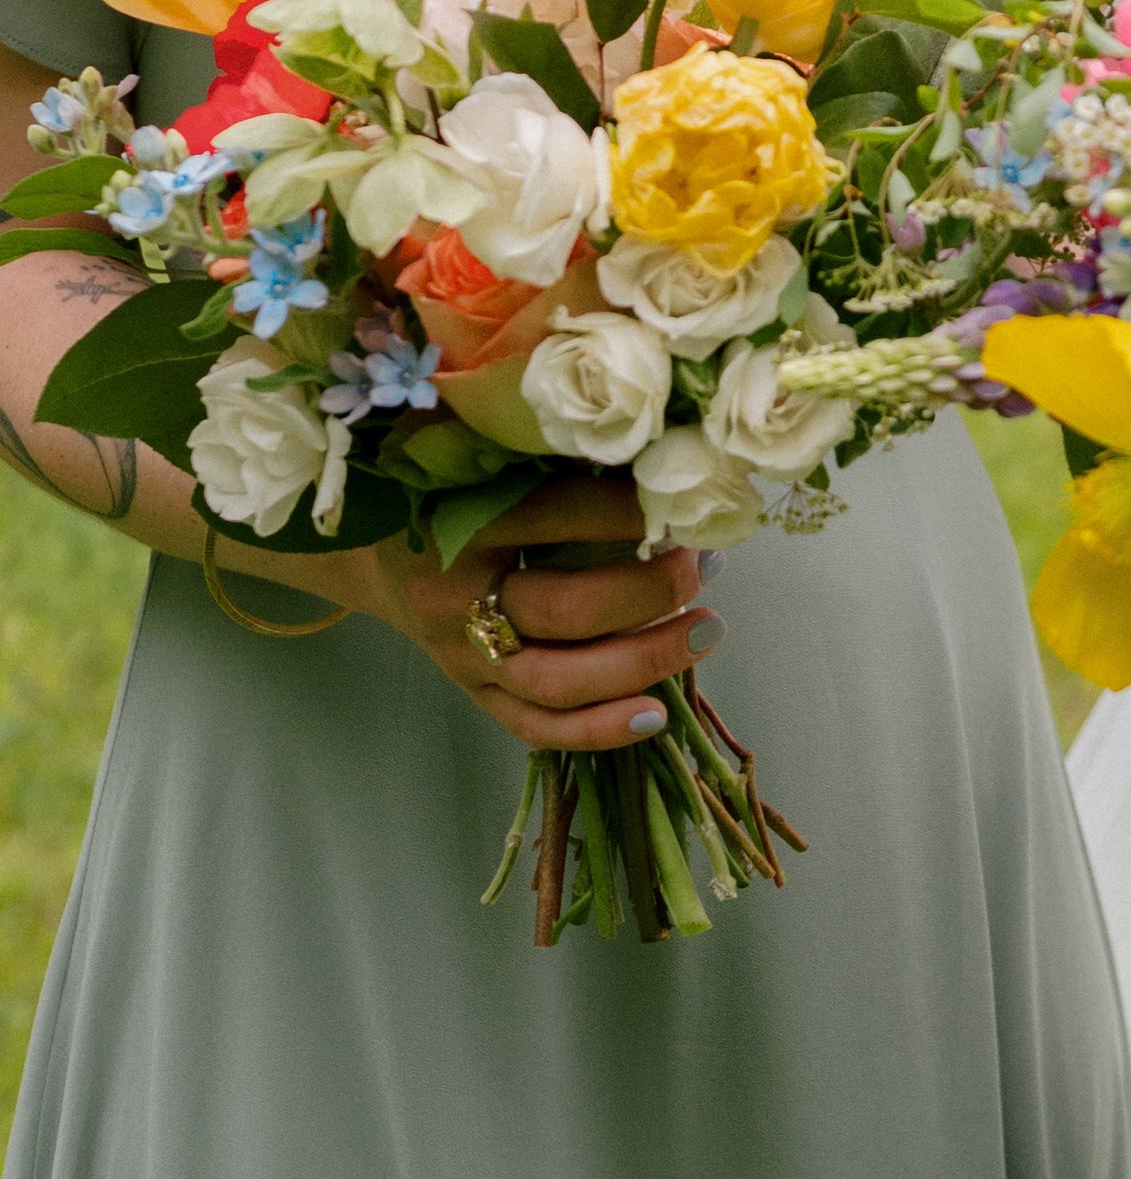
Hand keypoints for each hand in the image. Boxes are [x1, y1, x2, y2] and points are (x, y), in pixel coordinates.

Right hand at [342, 473, 712, 752]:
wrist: (373, 558)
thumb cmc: (446, 496)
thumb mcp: (481, 464)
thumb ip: (546, 457)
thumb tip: (652, 450)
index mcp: (458, 522)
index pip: (556, 515)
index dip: (629, 510)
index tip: (687, 501)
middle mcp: (457, 596)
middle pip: (567, 609)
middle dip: (651, 591)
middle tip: (708, 564)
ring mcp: (463, 656)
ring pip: (560, 679)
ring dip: (644, 660)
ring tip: (707, 629)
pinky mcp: (474, 695)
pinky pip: (537, 727)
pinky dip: (599, 728)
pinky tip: (657, 713)